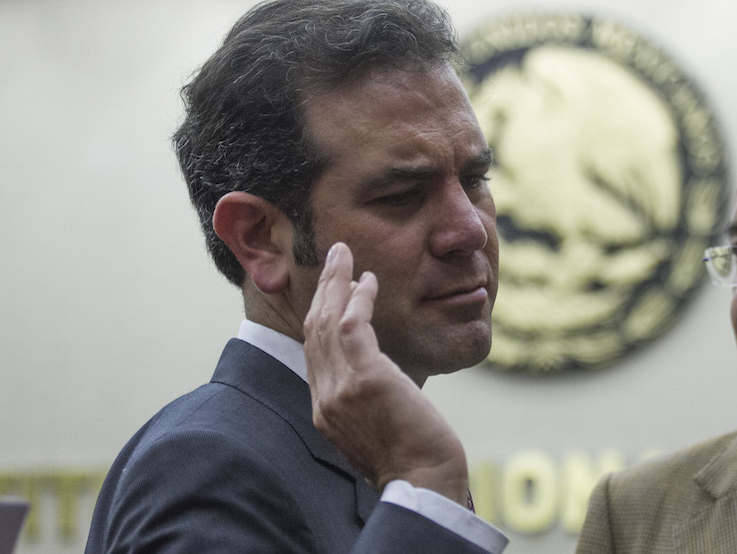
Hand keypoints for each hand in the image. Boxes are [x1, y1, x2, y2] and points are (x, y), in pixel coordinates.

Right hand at [303, 242, 468, 503]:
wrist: (423, 480)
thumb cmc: (412, 456)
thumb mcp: (376, 425)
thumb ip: (366, 398)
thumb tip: (379, 375)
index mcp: (325, 410)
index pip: (313, 351)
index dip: (320, 314)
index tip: (332, 290)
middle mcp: (324, 398)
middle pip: (313, 330)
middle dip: (322, 290)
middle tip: (333, 257)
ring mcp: (340, 390)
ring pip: (327, 322)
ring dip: (335, 283)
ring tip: (344, 255)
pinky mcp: (364, 380)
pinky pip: (353, 326)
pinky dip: (358, 298)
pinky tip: (368, 281)